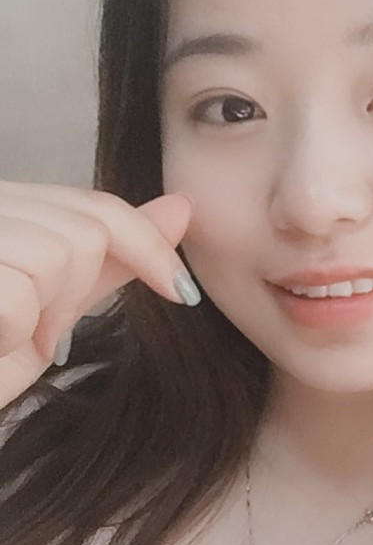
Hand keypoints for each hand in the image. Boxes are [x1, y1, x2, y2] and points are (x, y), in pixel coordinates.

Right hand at [0, 180, 197, 409]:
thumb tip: (182, 207)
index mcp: (10, 207)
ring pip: (60, 253)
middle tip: (39, 333)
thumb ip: (116, 257)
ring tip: (2, 337)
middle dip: (77, 294)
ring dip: (43, 315)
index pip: (98, 206)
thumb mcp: (56, 306)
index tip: (182, 291)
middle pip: (87, 229)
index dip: (149, 246)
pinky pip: (17, 291)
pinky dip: (11, 331)